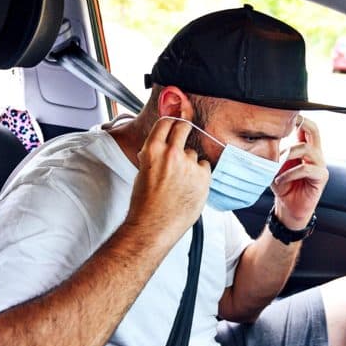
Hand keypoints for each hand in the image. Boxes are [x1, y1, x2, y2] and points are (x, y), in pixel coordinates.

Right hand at [127, 117, 210, 236]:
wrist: (153, 226)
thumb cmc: (144, 203)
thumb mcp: (142, 171)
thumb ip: (153, 154)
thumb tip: (161, 145)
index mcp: (153, 150)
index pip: (166, 122)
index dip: (172, 120)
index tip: (176, 119)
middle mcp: (172, 153)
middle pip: (184, 127)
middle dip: (184, 128)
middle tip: (184, 133)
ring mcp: (189, 165)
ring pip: (193, 154)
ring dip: (189, 162)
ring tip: (179, 181)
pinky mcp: (203, 177)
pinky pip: (204, 167)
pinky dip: (199, 174)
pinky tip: (189, 186)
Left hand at [271, 117, 327, 229]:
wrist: (289, 207)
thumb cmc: (283, 186)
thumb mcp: (274, 166)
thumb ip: (273, 154)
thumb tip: (263, 140)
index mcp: (304, 148)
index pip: (306, 127)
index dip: (298, 118)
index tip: (284, 114)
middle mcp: (315, 153)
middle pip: (314, 129)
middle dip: (300, 124)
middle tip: (285, 127)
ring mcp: (319, 164)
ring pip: (306, 148)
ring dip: (288, 154)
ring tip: (276, 166)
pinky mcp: (321, 177)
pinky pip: (306, 169)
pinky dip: (289, 173)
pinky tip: (280, 180)